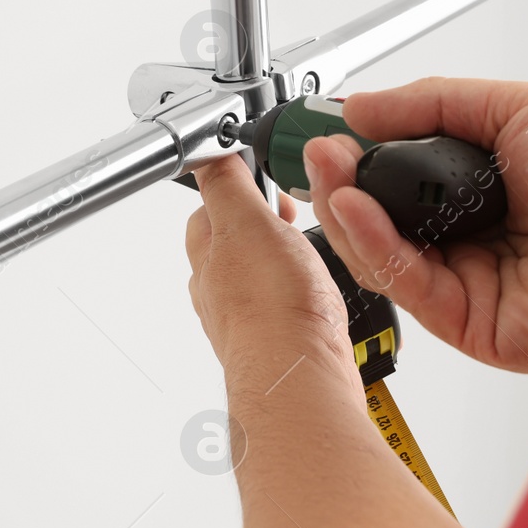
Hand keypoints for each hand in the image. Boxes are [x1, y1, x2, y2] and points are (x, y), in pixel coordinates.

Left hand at [184, 155, 358, 396]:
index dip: (237, 188)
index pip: (208, 209)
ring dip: (285, 266)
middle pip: (234, 247)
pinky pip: (289, 312)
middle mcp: (220, 293)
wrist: (298, 375)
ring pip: (261, 282)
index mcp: (207, 257)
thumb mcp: (246, 220)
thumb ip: (226, 183)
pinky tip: (322, 300)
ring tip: (313, 258)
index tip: (264, 184)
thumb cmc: (272, 307)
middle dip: (263, 229)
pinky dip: (304, 299)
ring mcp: (250, 322)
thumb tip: (206, 151)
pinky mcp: (282, 345)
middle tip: (294, 220)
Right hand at [305, 78, 527, 374]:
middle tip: (316, 151)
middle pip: (378, 222)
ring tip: (329, 172)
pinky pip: (411, 288)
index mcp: (476, 192)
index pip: (393, 180)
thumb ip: (433, 104)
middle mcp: (468, 242)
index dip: (354, 157)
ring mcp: (468, 286)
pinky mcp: (473, 326)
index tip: (322, 130)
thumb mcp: (515, 109)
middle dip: (339, 184)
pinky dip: (376, 248)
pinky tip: (360, 211)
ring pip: (384, 258)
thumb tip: (362, 107)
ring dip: (347, 214)